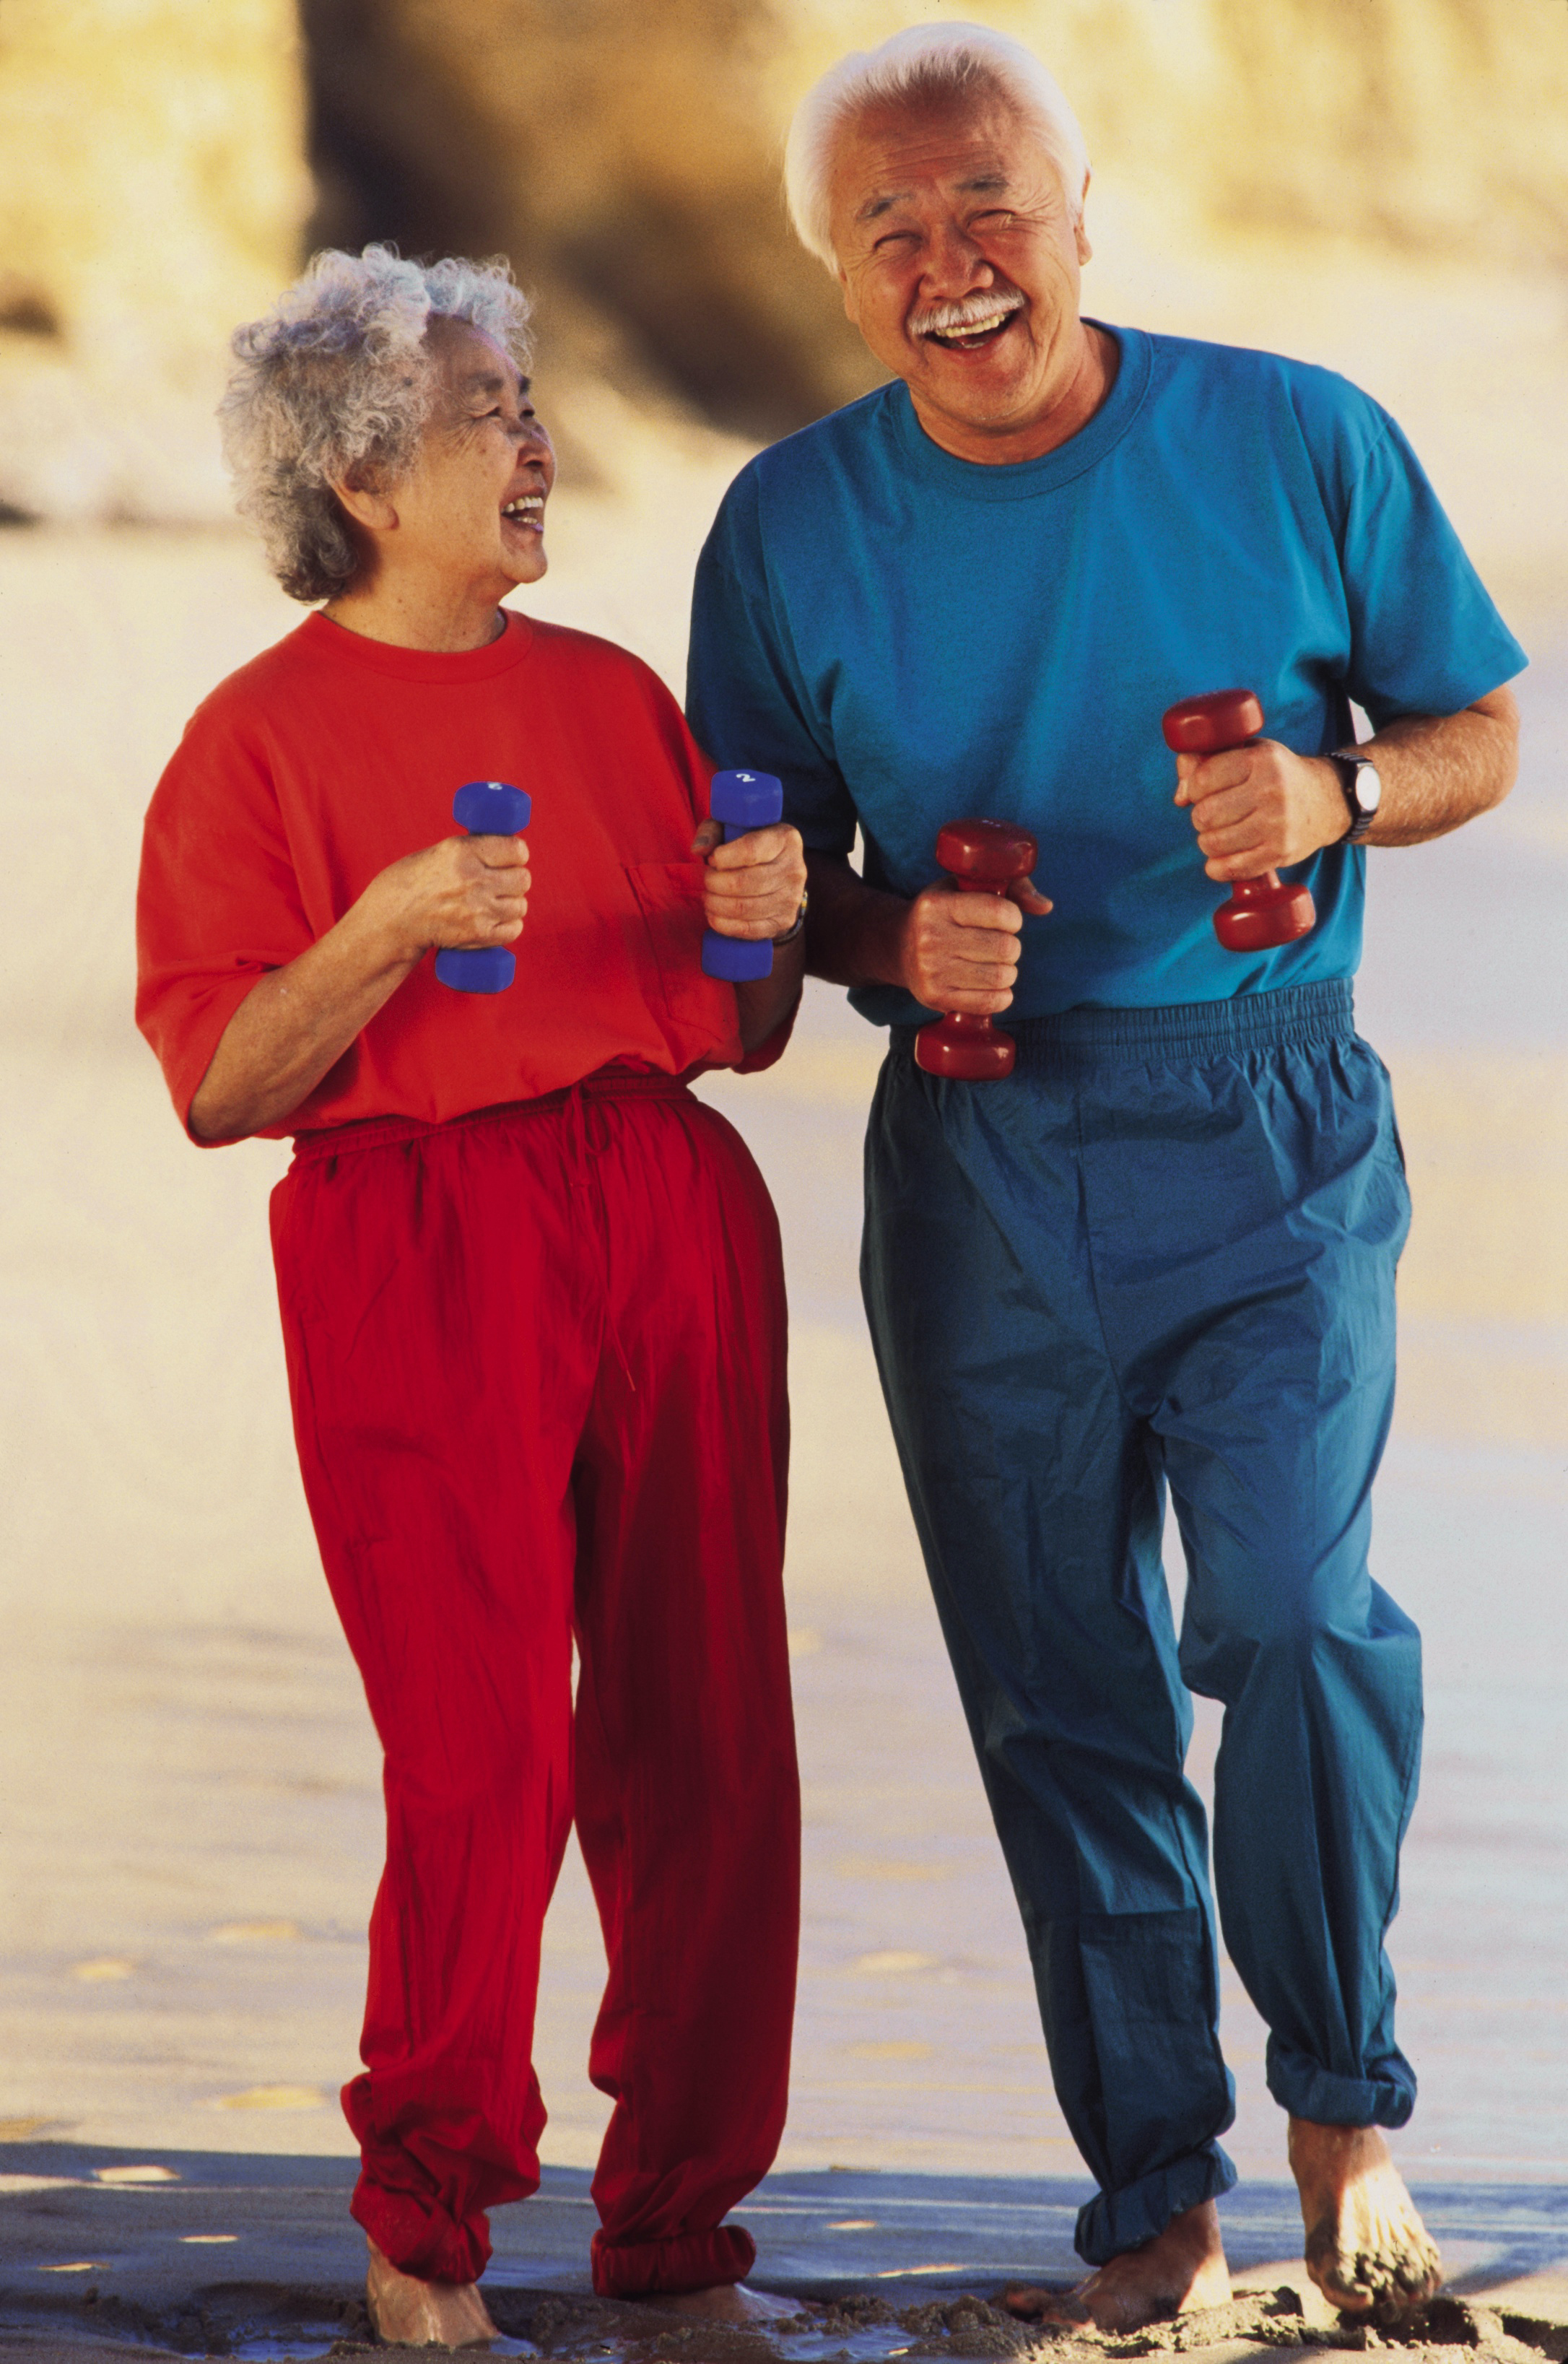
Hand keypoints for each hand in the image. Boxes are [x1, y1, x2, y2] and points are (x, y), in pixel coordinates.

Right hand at [360, 831, 530, 962]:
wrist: (393, 920)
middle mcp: (472, 879)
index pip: (517, 850)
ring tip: (493, 903)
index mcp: (462, 851)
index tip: (512, 859)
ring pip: (520, 905)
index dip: (517, 855)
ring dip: (511, 905)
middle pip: (523, 879)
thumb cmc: (415, 883)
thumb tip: (510, 852)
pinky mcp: (478, 934)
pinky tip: (495, 921)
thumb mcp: (441, 853)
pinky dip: (508, 926)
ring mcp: (477, 909)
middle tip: (501, 883)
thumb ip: (473, 851)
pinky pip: (514, 929)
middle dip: (514, 880)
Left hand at [692, 817, 806, 939]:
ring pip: (742, 907)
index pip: (750, 850)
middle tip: (708, 879)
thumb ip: (712, 832)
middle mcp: (794, 869)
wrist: (779, 876)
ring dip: (715, 904)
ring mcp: (791, 898)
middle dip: (714, 882)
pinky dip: (723, 924)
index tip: (712, 859)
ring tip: (708, 896)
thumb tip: (698, 850)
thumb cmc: (750, 847)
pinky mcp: (783, 922)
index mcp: (785, 839)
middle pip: (742, 882)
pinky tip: (713, 914)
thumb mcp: (733, 828)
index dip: (723, 857)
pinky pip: (748, 929)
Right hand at [899, 871, 1051, 1014]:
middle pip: (1005, 948)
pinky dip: (1001, 995)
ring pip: (1000, 977)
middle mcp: (931, 937)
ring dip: (1008, 972)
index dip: (1014, 918)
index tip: (1006, 921)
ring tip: (996, 965)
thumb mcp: (965, 887)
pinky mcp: (935, 997)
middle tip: (1000, 945)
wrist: (896, 946)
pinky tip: (993, 986)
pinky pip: (989, 1003)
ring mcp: (931, 970)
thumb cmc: (943, 913)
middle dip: (1011, 947)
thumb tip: (1045, 907)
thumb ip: (1010, 887)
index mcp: (939, 905)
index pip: (998, 912)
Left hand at [1174, 742, 1345, 878]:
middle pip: (1205, 814)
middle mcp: (1271, 791)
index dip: (1194, 789)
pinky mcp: (1280, 853)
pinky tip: (1219, 860)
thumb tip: (1180, 796)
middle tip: (1213, 815)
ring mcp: (1277, 824)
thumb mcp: (1248, 753)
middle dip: (1201, 817)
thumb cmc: (1277, 775)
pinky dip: (1216, 868)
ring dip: (1208, 842)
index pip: (1203, 779)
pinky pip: (1231, 869)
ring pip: (1213, 843)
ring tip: (1219, 834)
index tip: (1202, 792)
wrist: (1327, 800)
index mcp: (1260, 760)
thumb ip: (1206, 762)